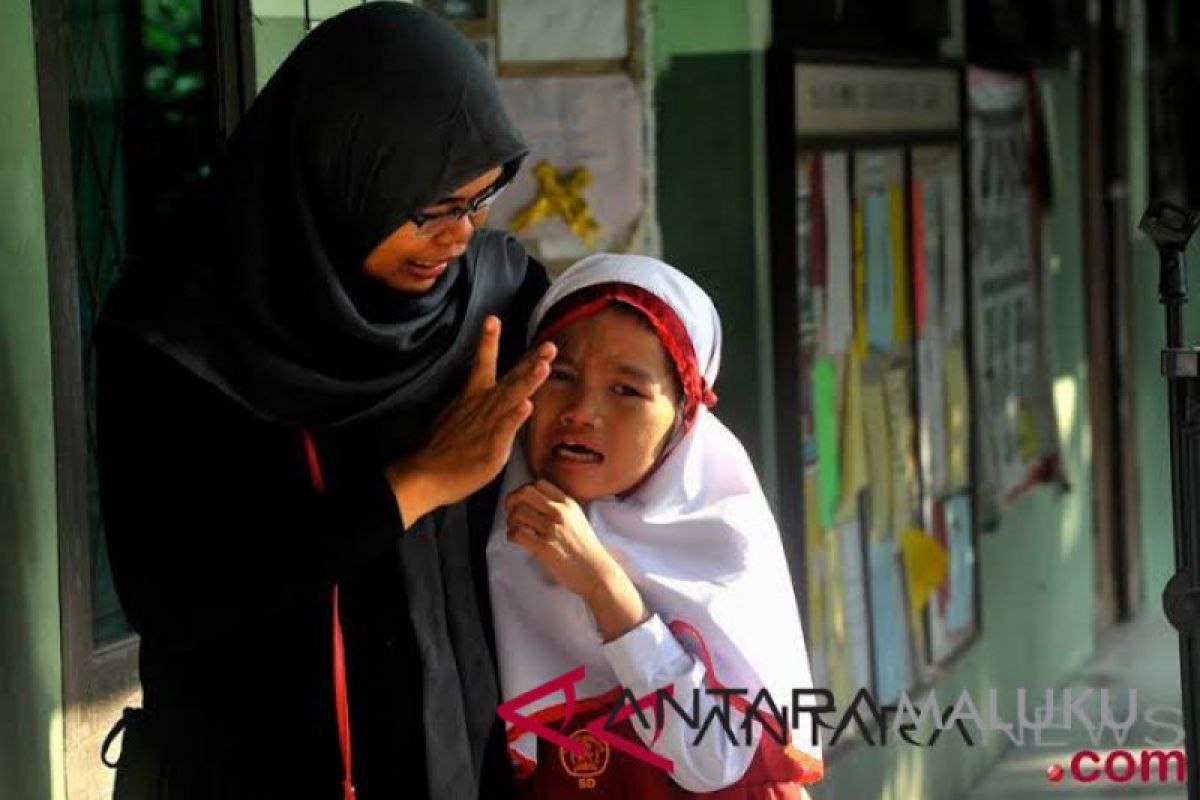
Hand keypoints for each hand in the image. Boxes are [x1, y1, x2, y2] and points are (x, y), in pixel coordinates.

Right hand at [385, 316, 554, 526]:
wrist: (423, 475)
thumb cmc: (440, 450)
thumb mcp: (456, 418)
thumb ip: (476, 407)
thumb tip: (484, 401)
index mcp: (472, 397)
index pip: (482, 363)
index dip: (488, 341)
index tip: (493, 319)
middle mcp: (481, 406)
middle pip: (510, 379)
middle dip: (531, 361)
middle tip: (550, 345)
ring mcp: (486, 425)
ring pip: (511, 398)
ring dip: (528, 381)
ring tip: (544, 366)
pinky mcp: (490, 447)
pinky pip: (504, 429)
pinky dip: (515, 417)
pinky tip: (527, 406)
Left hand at [506, 480, 647, 640]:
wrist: (596, 572)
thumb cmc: (586, 550)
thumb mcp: (578, 520)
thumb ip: (562, 509)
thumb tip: (537, 505)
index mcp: (568, 504)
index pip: (539, 483)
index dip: (525, 491)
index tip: (523, 502)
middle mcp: (560, 512)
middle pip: (524, 492)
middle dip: (512, 501)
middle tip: (512, 513)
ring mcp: (552, 529)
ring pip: (517, 512)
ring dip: (511, 521)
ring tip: (516, 529)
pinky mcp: (544, 547)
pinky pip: (517, 533)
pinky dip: (511, 535)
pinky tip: (518, 540)